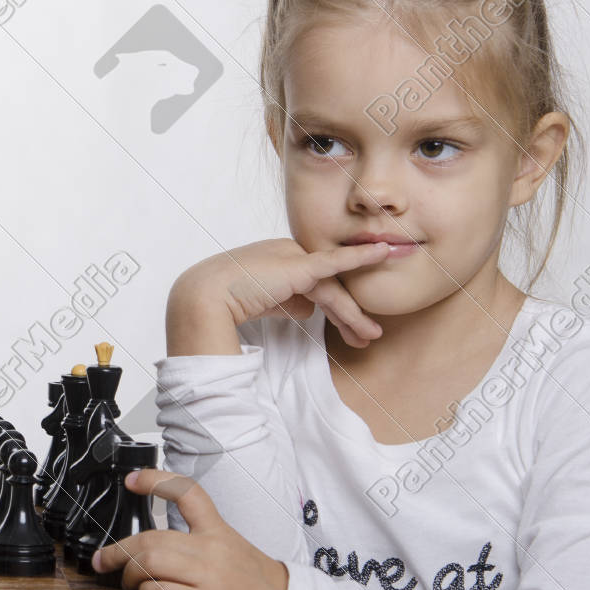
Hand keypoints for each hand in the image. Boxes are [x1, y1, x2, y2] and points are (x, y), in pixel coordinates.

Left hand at [92, 468, 290, 589]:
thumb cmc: (255, 582)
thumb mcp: (230, 546)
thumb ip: (195, 540)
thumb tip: (150, 547)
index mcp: (219, 530)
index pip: (187, 493)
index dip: (156, 481)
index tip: (132, 480)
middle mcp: (212, 549)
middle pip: (152, 538)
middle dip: (118, 550)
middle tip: (105, 560)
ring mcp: (208, 577)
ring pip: (150, 562)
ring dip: (128, 572)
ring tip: (126, 581)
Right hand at [170, 237, 389, 350]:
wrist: (206, 297)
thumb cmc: (223, 302)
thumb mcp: (263, 303)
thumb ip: (286, 303)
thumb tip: (309, 310)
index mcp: (278, 261)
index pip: (314, 285)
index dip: (333, 308)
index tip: (348, 328)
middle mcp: (289, 253)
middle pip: (328, 287)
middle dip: (348, 315)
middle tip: (366, 337)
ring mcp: (294, 256)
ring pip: (332, 289)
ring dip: (352, 314)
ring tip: (369, 336)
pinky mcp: (300, 264)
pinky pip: (337, 262)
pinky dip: (361, 256)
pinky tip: (383, 253)